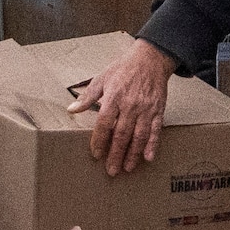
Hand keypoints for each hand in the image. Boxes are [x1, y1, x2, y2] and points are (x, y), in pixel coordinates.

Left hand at [75, 39, 176, 174]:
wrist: (150, 59)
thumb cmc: (123, 68)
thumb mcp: (101, 78)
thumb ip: (87, 97)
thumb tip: (71, 110)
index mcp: (114, 97)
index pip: (105, 123)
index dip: (99, 140)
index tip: (96, 153)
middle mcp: (130, 104)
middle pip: (122, 134)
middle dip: (116, 154)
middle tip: (111, 170)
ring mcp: (146, 108)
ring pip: (139, 135)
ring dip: (133, 154)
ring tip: (127, 168)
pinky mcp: (158, 110)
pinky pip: (156, 130)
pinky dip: (153, 144)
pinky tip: (148, 157)